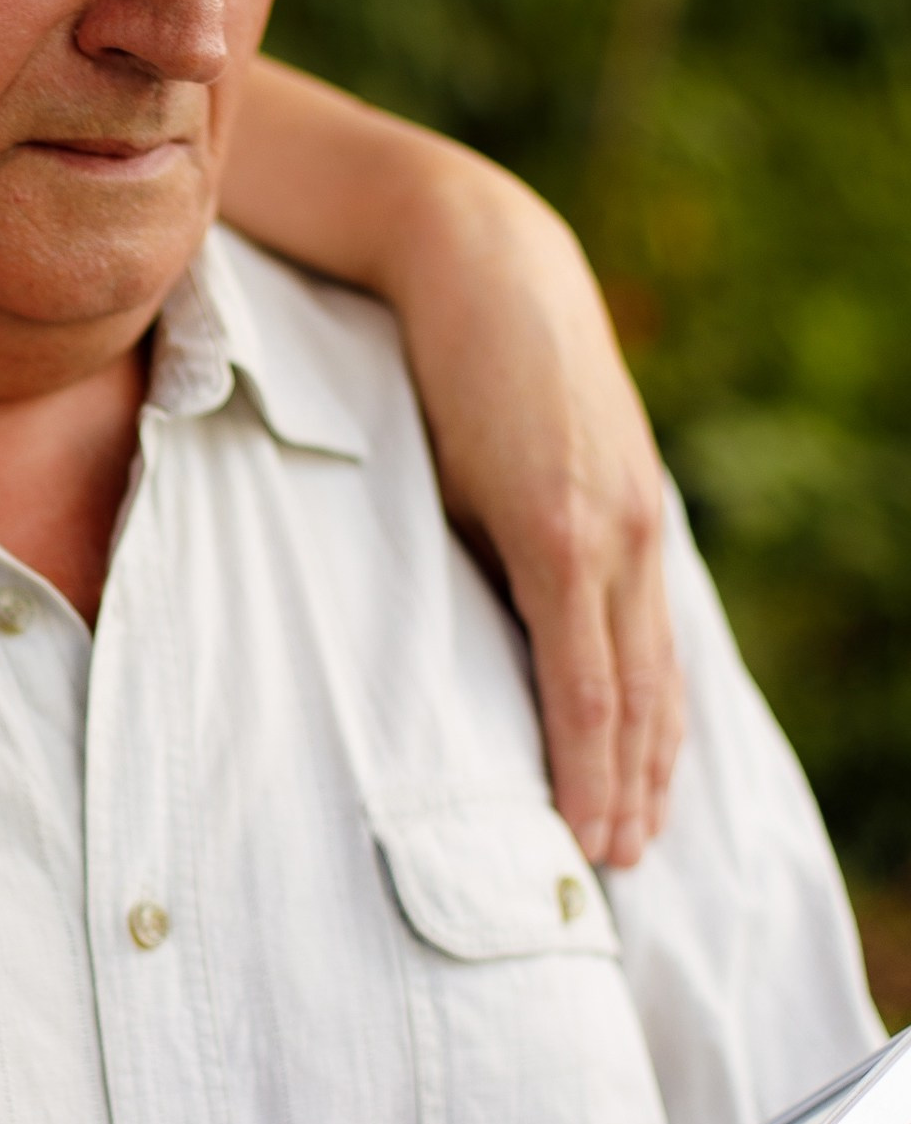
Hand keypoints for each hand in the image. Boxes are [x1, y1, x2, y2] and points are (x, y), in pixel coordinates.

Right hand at [389, 181, 681, 869]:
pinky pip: (579, 666)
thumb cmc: (472, 352)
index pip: (648, 659)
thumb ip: (513, 531)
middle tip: (621, 865)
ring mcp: (607, 534)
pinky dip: (586, 745)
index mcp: (627, 521)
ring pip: (628, 695)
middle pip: (652, 693)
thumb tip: (483, 602)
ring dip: (620, 784)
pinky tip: (580, 798)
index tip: (631, 808)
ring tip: (605, 855)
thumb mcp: (507, 457)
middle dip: (640, 785)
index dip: (645, 742)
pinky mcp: (561, 528)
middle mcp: (637, 536)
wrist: (471, 258)